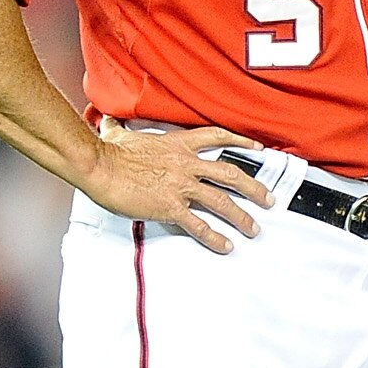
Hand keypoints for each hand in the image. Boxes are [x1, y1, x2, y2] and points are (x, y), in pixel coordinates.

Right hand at [79, 122, 269, 252]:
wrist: (99, 166)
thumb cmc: (108, 152)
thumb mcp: (119, 134)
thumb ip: (121, 130)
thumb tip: (109, 122)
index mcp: (179, 144)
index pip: (218, 137)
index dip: (240, 142)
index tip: (257, 148)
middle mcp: (186, 164)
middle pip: (230, 174)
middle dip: (253, 188)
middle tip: (267, 198)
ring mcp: (181, 187)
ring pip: (222, 202)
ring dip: (241, 217)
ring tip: (253, 228)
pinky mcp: (171, 207)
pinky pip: (199, 225)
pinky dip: (214, 237)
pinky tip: (225, 245)